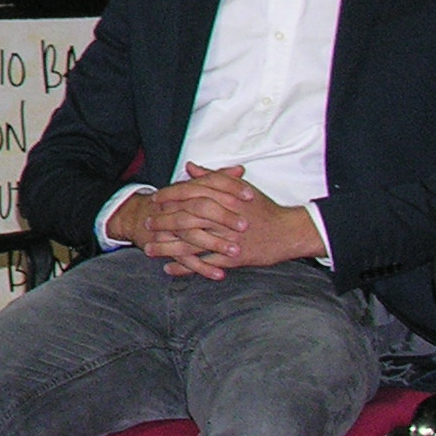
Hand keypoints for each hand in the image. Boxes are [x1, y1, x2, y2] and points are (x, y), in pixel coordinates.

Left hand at [118, 165, 324, 278]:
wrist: (288, 231)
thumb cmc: (262, 208)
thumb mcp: (239, 187)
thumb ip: (213, 177)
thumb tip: (190, 167)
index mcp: (225, 198)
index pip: (191, 194)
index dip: (170, 196)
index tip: (154, 199)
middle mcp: (225, 218)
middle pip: (187, 219)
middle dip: (163, 222)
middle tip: (147, 224)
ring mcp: (228, 240)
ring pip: (191, 243)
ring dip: (168, 247)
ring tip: (149, 249)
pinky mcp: (233, 258)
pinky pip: (204, 264)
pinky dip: (186, 268)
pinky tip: (169, 269)